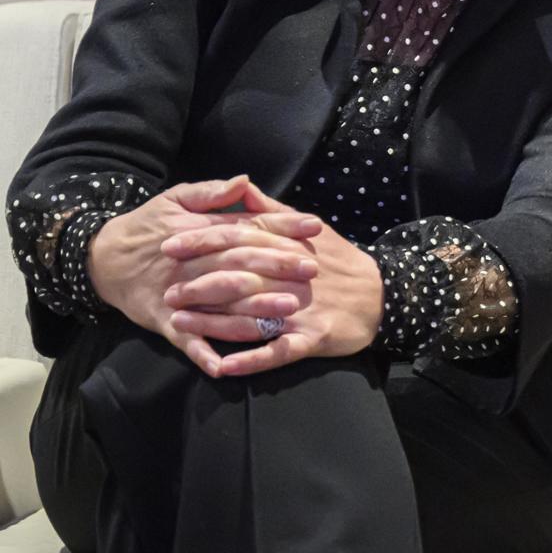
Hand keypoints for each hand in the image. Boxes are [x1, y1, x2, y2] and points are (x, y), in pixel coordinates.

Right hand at [87, 175, 322, 376]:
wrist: (101, 258)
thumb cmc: (147, 225)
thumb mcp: (176, 198)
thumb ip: (211, 192)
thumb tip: (245, 180)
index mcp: (200, 232)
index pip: (247, 228)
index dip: (281, 227)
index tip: (315, 226)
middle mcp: (193, 264)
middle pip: (239, 265)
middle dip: (277, 267)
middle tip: (312, 270)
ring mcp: (178, 295)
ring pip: (219, 305)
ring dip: (253, 310)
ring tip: (287, 313)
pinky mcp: (163, 320)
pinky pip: (185, 340)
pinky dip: (203, 354)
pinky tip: (224, 367)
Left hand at [165, 188, 384, 376]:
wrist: (383, 294)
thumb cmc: (340, 261)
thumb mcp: (310, 227)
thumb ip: (271, 212)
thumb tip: (241, 185)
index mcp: (290, 247)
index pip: (240, 239)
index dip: (202, 242)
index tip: (169, 245)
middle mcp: (294, 278)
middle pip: (240, 279)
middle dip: (200, 285)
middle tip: (168, 292)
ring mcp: (303, 311)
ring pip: (252, 317)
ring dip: (214, 324)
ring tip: (180, 326)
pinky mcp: (313, 338)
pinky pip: (278, 352)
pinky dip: (251, 360)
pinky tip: (223, 367)